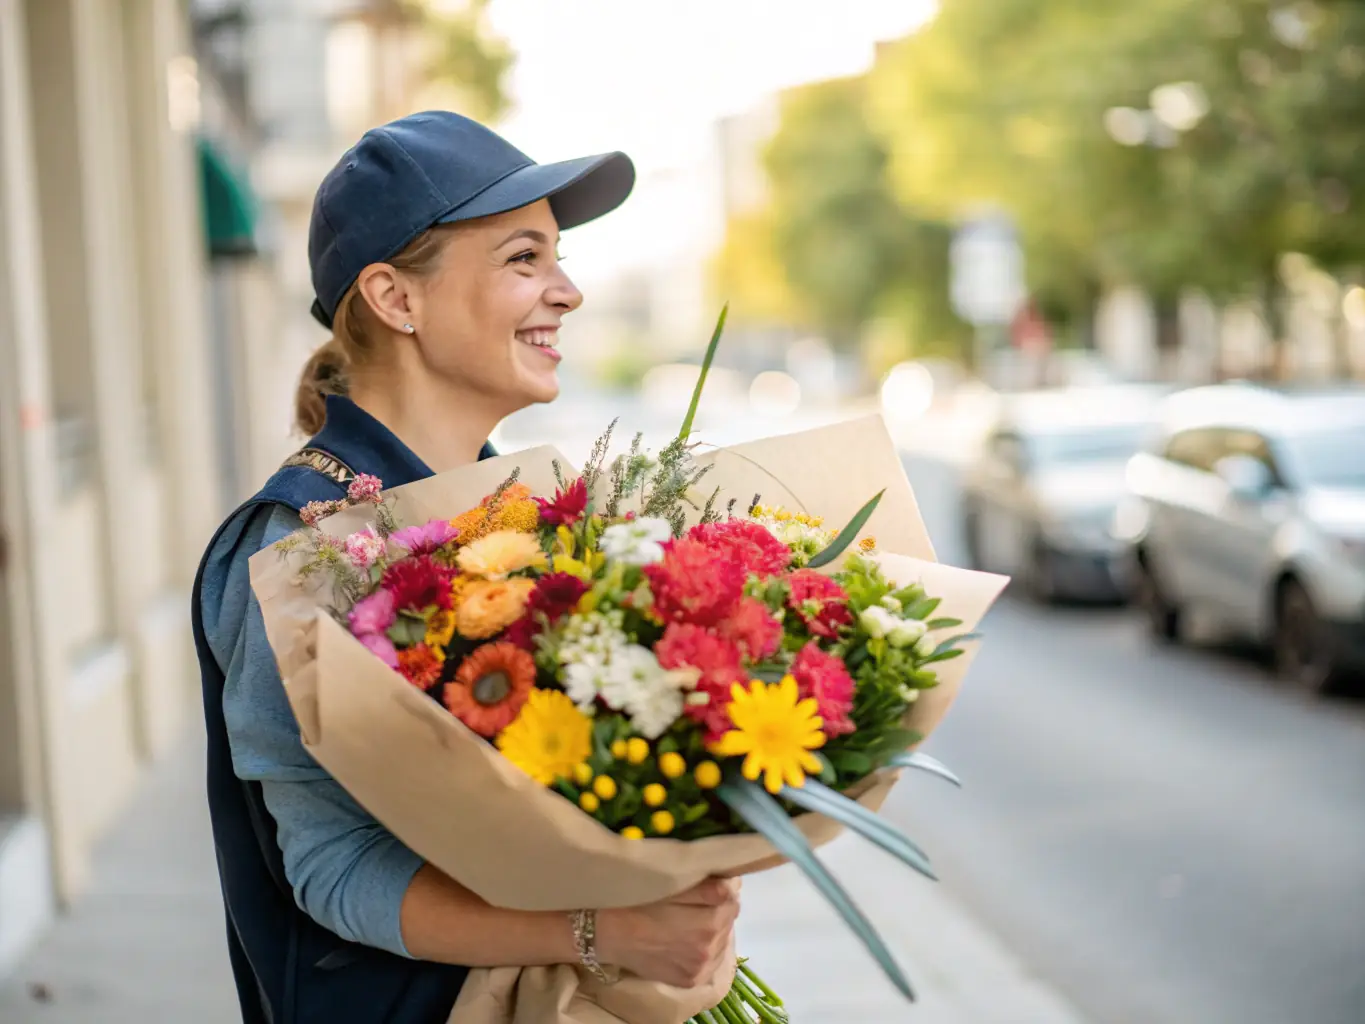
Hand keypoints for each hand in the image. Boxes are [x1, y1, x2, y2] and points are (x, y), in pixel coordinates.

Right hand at [594, 878, 739, 987]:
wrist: (606, 933)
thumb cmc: (637, 901)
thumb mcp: (672, 885)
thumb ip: (707, 887)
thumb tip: (733, 885)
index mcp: (708, 923)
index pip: (732, 898)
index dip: (721, 887)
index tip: (707, 883)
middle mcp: (709, 950)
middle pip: (728, 919)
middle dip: (717, 907)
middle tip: (694, 901)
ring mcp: (700, 969)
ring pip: (722, 940)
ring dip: (713, 928)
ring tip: (688, 920)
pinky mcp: (691, 981)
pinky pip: (711, 961)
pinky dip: (705, 949)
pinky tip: (686, 939)